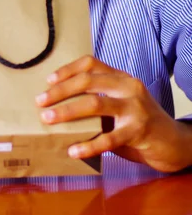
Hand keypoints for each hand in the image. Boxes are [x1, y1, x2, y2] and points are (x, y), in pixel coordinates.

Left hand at [35, 55, 191, 172]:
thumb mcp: (120, 104)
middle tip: (40, 102)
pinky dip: (88, 144)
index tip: (48, 81)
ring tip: (48, 120)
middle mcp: (128, 87)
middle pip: (88, 80)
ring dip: (67, 111)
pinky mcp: (139, 131)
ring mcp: (135, 108)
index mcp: (121, 77)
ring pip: (94, 103)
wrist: (174, 143)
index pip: (90, 63)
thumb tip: (58, 104)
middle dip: (60, 91)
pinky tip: (73, 150)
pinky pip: (108, 138)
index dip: (67, 70)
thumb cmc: (139, 123)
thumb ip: (99, 99)